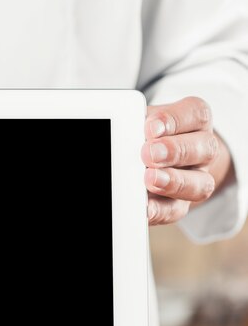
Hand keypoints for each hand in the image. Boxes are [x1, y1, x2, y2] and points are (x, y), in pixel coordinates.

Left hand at [142, 96, 231, 224]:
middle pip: (204, 148)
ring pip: (200, 184)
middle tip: (149, 154)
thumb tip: (122, 129)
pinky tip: (145, 207)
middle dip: (175, 151)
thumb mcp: (140, 123)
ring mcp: (194, 181)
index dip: (175, 120)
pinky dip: (158, 210)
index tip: (151, 127)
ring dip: (174, 182)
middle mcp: (200, 152)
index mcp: (193, 123)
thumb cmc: (144, 137)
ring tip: (150, 179)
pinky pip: (174, 211)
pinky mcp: (177, 206)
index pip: (196, 114)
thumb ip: (135, 124)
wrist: (147, 163)